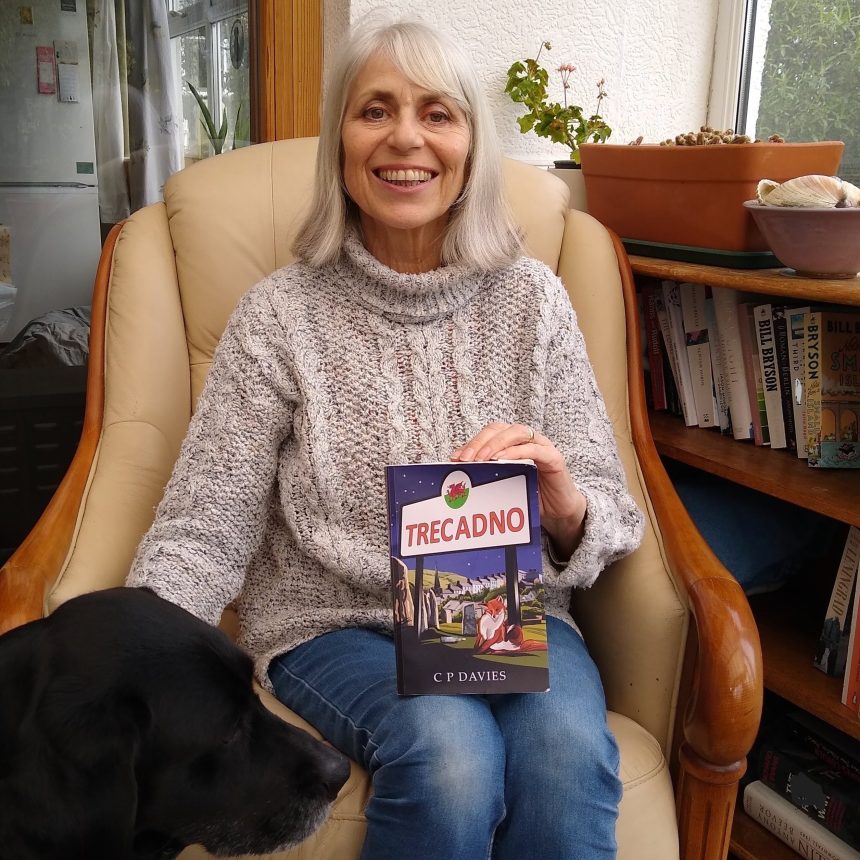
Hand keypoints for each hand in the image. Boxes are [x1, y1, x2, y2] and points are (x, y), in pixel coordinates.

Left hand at [452, 422, 586, 559]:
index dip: (472, 442)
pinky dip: (516, 452)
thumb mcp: (503, 483)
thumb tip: (459, 469)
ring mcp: (542, 446)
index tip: (456, 458)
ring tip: (481, 458)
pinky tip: (502, 459)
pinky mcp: (554, 457)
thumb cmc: (530, 494)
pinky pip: (534, 449)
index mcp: (513, 442)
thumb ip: (486, 473)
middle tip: (465, 458)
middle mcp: (527, 439)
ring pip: (516, 433)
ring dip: (495, 444)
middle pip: (500, 429)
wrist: (558, 512)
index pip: (489, 434)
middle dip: (480, 442)